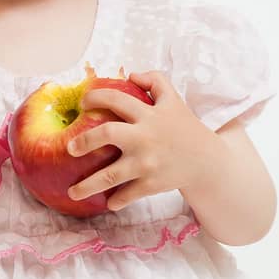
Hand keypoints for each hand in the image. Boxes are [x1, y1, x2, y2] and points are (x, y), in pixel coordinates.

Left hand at [63, 70, 220, 211]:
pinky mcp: (153, 184)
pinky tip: (108, 203)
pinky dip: (116, 200)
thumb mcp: (174, 100)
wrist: (209, 162)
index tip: (82, 104)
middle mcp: (145, 137)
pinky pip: (128, 194)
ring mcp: (148, 162)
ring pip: (111, 175)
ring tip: (72, 192)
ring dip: (88, 185)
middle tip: (69, 148)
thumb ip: (155, 81)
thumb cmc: (185, 129)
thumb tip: (131, 74)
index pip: (116, 99)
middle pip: (107, 134)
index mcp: (148, 115)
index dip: (95, 97)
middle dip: (83, 141)